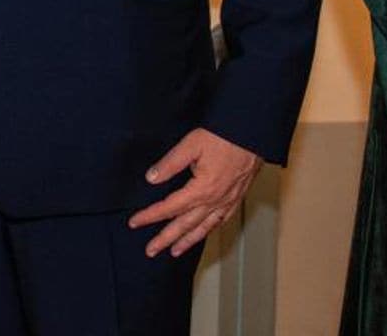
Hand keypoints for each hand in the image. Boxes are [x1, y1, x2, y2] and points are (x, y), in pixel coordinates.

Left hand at [128, 128, 261, 257]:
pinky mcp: (236, 198)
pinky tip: (203, 233)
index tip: (135, 222)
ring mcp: (227, 201)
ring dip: (187, 241)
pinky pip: (221, 220)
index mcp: (201, 189)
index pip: (170, 208)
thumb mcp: (191, 144)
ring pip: (204, 227)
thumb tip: (151, 178)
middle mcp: (215, 200)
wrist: (252, 134)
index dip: (150, 216)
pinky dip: (209, 230)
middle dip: (166, 238)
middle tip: (151, 250)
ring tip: (174, 251)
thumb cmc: (223, 137)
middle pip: (185, 225)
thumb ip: (170, 163)